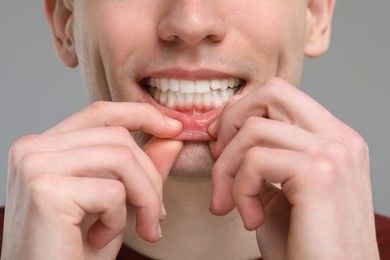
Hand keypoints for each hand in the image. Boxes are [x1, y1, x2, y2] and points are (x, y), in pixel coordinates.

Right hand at [2, 101, 182, 259]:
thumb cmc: (75, 249)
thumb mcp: (116, 203)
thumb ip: (141, 169)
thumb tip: (172, 139)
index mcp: (46, 146)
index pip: (100, 113)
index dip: (142, 115)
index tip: (174, 129)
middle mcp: (34, 148)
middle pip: (119, 138)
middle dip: (151, 179)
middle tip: (157, 216)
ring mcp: (36, 165)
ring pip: (121, 159)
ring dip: (144, 199)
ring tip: (140, 229)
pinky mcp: (45, 190)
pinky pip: (112, 192)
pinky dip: (119, 221)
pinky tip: (100, 239)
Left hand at [209, 78, 378, 258]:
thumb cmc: (302, 245)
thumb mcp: (278, 191)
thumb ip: (261, 155)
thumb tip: (225, 128)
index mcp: (333, 138)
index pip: (279, 94)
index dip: (240, 113)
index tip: (220, 147)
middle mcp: (340, 138)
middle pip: (270, 92)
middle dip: (231, 124)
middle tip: (221, 166)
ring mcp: (334, 153)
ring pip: (253, 129)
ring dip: (227, 169)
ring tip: (232, 205)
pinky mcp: (320, 174)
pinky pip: (255, 160)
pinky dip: (239, 189)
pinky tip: (251, 219)